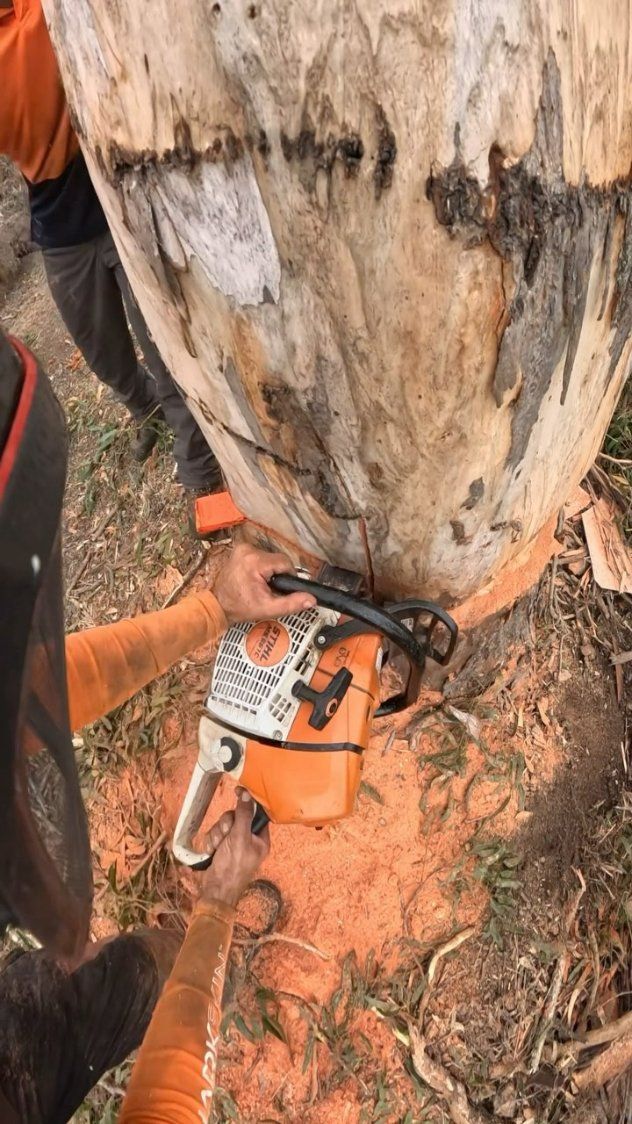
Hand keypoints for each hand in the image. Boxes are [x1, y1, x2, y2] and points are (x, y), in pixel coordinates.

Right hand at [200, 789, 269, 907]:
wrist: (214, 890)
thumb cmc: (232, 867)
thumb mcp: (239, 838)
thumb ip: (243, 816)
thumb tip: (247, 795)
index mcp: (260, 839)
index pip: (256, 814)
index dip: (247, 803)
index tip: (238, 791)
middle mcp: (248, 840)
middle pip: (236, 817)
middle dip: (226, 824)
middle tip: (224, 835)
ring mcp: (233, 844)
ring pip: (223, 825)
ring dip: (217, 834)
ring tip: (216, 847)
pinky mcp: (221, 848)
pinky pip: (214, 834)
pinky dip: (211, 841)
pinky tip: (210, 851)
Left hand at [214, 543, 315, 623]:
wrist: (218, 605)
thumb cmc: (241, 607)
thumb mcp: (268, 608)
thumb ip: (291, 603)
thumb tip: (311, 599)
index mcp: (255, 561)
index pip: (285, 562)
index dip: (287, 577)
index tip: (279, 588)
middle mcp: (248, 550)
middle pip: (277, 559)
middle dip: (277, 574)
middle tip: (268, 589)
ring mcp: (242, 548)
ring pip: (270, 557)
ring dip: (270, 570)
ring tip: (261, 585)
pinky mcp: (240, 550)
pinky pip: (261, 556)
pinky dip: (262, 566)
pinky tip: (255, 578)